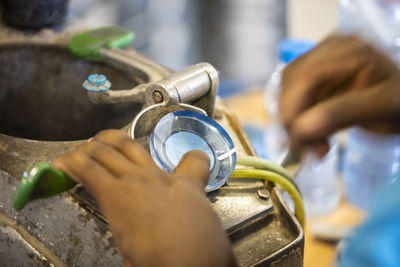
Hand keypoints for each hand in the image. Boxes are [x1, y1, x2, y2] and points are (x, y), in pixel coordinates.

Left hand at [54, 130, 236, 266]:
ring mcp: (136, 182)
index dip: (193, 158)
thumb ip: (197, 222)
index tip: (190, 159)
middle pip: (132, 146)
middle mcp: (159, 177)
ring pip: (107, 151)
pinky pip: (88, 170)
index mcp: (187, 187)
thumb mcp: (209, 232)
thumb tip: (191, 234)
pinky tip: (63, 165)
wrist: (189, 260)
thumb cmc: (201, 253)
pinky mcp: (115, 195)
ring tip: (79, 152)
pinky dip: (72, 164)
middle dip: (112, 141)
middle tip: (101, 144)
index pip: (194, 161)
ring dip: (90, 149)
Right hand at [280, 35, 399, 154]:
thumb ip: (342, 114)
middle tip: (305, 148)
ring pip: (287, 93)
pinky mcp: (313, 80)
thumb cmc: (399, 105)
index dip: (292, 105)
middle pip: (291, 82)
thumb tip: (300, 128)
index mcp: (349, 49)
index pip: (306, 73)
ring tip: (316, 147)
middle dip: (293, 117)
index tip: (292, 136)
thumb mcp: (380, 108)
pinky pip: (294, 102)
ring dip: (294, 124)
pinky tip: (316, 139)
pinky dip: (299, 124)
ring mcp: (318, 64)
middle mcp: (328, 51)